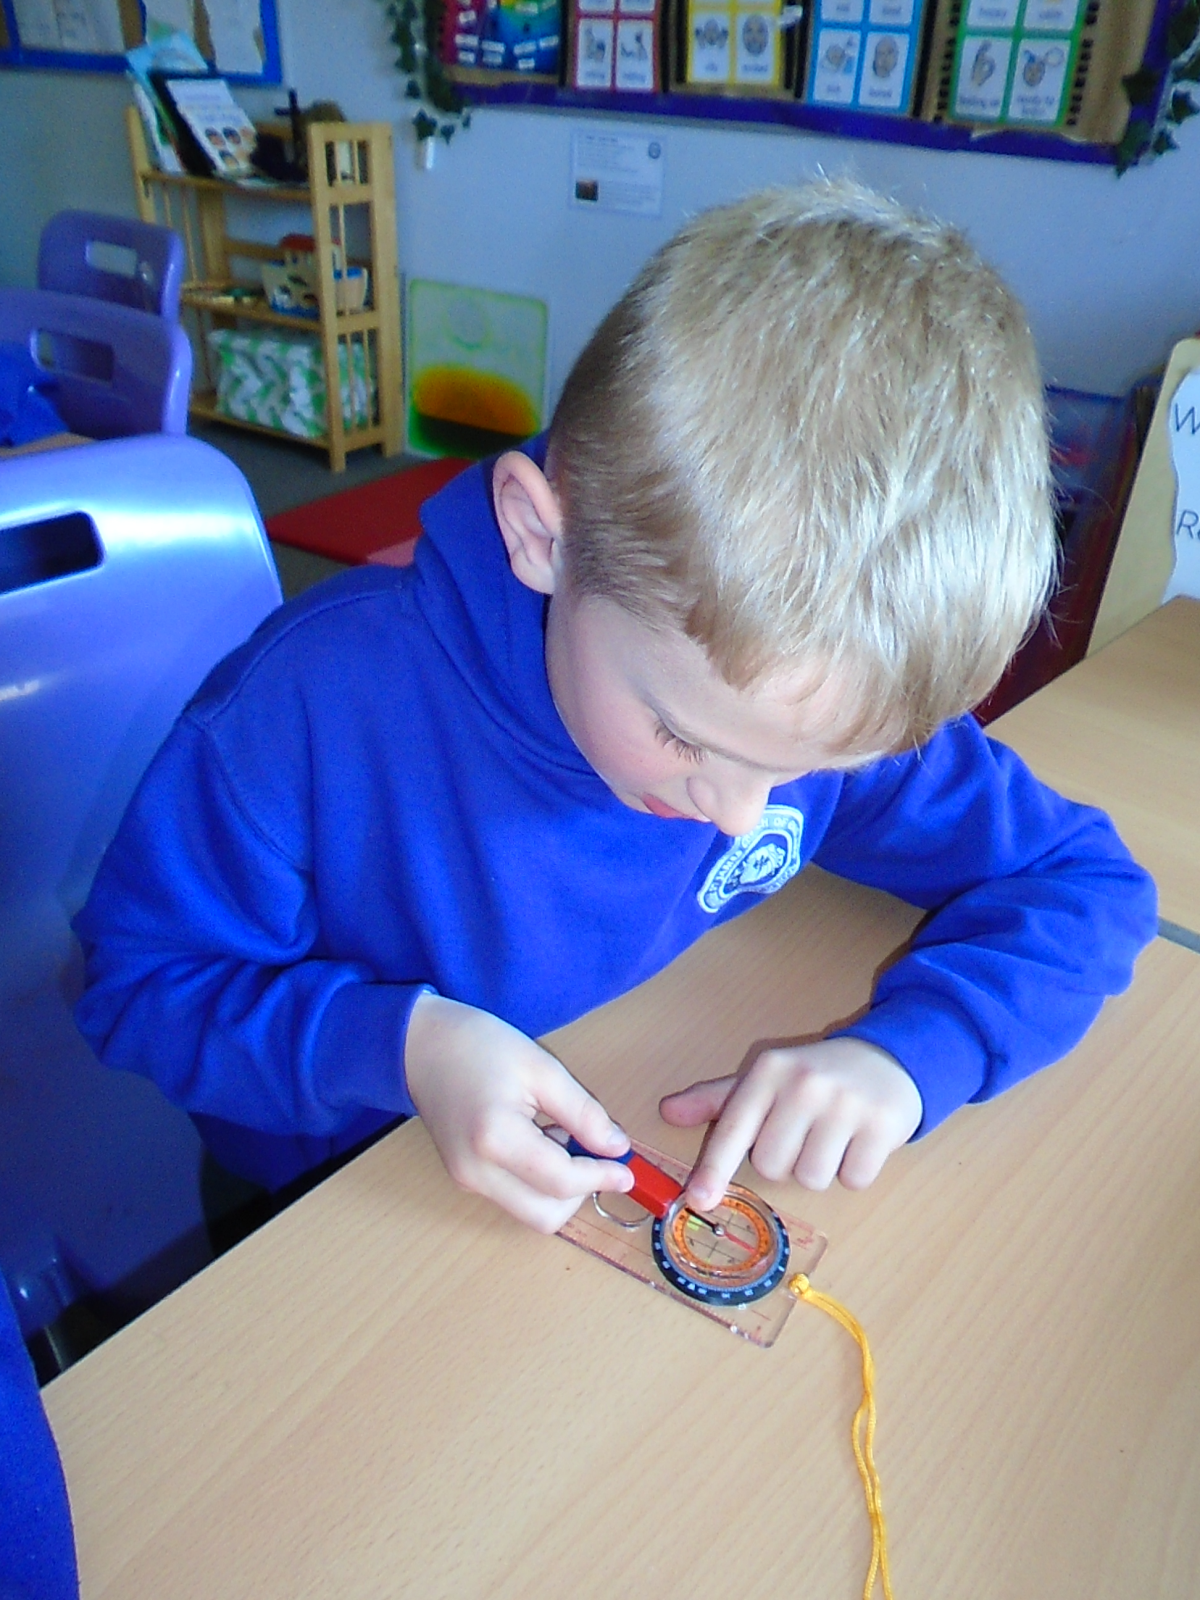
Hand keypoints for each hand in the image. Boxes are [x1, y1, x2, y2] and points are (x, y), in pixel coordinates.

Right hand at [404, 993, 632, 1232]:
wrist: (420, 1045)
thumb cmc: (478, 1045)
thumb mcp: (541, 1068)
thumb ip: (583, 1113)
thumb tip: (617, 1148)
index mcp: (494, 1140)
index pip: (561, 1183)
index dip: (601, 1178)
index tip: (627, 1168)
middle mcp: (476, 1173)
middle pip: (545, 1217)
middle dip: (580, 1192)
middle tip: (596, 1153)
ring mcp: (466, 1181)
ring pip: (530, 1213)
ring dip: (560, 1190)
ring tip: (562, 1137)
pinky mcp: (465, 1179)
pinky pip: (514, 1197)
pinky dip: (539, 1183)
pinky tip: (541, 1141)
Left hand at [659, 1037, 921, 1210]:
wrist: (889, 1058)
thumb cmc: (815, 1075)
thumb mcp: (765, 1080)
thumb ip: (717, 1100)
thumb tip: (668, 1113)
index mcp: (769, 1072)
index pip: (733, 1128)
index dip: (713, 1168)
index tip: (698, 1200)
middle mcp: (804, 1084)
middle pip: (771, 1166)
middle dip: (784, 1163)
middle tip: (802, 1135)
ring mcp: (845, 1103)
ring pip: (811, 1178)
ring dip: (819, 1171)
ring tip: (831, 1139)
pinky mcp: (882, 1124)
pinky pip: (852, 1181)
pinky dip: (853, 1172)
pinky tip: (857, 1143)